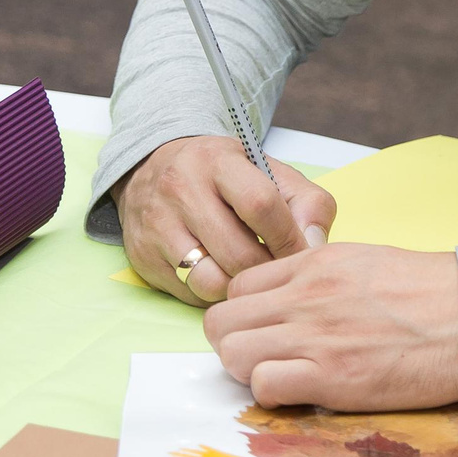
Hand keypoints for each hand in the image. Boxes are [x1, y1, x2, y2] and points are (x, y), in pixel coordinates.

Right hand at [112, 136, 336, 306]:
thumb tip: (314, 245)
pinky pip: (189, 294)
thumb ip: (306, 202)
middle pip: (238, 253)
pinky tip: (220, 275)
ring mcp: (158, 225)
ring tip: (248, 275)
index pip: (261, 205)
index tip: (301, 253)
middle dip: (267, 270)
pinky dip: (212, 295)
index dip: (288, 238)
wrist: (151, 167)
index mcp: (218, 162)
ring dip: (238, 288)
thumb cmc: (222, 176)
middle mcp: (181, 189)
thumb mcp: (267, 172)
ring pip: (210, 281)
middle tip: (278, 273)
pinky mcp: (142, 257)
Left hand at [204, 244, 457, 409]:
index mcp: (314, 264)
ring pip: (232, 353)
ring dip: (248, 371)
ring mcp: (316, 336)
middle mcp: (306, 296)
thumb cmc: (431, 292)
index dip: (244, 315)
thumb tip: (292, 298)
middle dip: (234, 344)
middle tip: (263, 359)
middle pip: (222, 321)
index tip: (263, 331)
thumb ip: (319, 277)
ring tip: (280, 378)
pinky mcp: (333, 377)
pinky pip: (264, 386)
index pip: (239, 287)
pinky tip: (300, 394)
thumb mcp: (364, 261)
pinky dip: (272, 395)